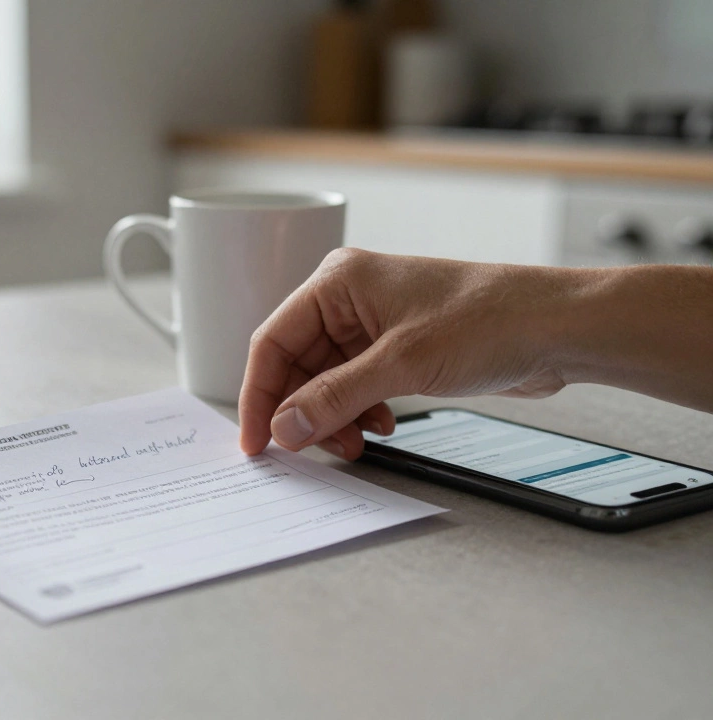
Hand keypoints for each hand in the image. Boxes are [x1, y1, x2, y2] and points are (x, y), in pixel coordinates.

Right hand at [239, 249, 573, 459]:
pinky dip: (361, 413)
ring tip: (356, 443)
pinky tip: (384, 428)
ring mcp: (375, 324)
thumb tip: (284, 428)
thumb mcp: (401, 365)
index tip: (256, 442)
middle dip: (304, 412)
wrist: (560, 328)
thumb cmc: (490, 321)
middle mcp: (350, 299)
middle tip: (312, 451)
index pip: (272, 342)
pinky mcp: (400, 348)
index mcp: (338, 282)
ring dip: (334, 417)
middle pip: (297, 365)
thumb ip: (334, 398)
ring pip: (327, 381)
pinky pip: (358, 386)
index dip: (260, 395)